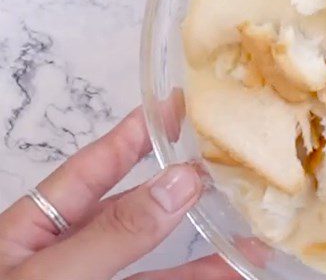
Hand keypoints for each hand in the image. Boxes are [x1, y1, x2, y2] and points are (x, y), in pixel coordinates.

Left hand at [0, 105, 243, 279]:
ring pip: (153, 271)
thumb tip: (183, 179)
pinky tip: (227, 278)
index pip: (93, 168)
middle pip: (133, 218)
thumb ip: (114, 235)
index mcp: (32, 230)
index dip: (135, 134)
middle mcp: (63, 260)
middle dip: (184, 196)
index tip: (179, 103)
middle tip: (234, 173)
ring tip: (252, 246)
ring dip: (202, 259)